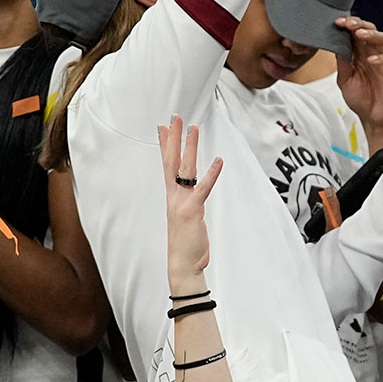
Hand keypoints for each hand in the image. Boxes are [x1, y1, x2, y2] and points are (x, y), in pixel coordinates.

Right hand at [158, 117, 224, 294]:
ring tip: (193, 127)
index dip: (165, 145)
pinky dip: (211, 174)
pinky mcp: (192, 211)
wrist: (182, 264)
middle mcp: (174, 196)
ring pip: (185, 169)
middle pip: (172, 161)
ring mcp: (181, 202)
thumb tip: (192, 186)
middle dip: (173, 138)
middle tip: (175, 117)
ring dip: (190, 147)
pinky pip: (203, 188)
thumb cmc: (186, 240)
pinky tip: (218, 160)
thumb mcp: (185, 214)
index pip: (167, 164)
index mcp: (173, 195)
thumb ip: (188, 198)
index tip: (164, 126)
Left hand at [333, 17, 382, 147]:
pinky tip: (371, 60)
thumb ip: (342, 62)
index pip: (356, 34)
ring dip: (371, 35)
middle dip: (359, 25)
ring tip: (359, 34)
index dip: (348, 26)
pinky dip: (380, 58)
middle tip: (347, 23)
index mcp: (360, 54)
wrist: (374, 117)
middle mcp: (373, 54)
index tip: (337, 22)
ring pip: (382, 40)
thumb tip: (335, 44)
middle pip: (370, 32)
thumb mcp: (344, 80)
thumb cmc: (361, 99)